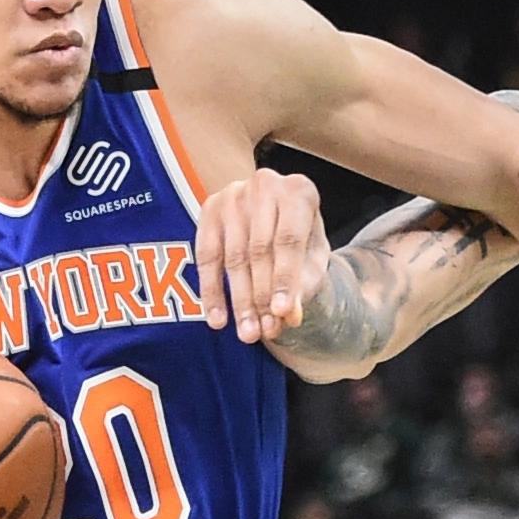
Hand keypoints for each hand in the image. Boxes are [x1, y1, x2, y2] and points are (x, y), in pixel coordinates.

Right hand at [194, 169, 331, 342]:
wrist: (277, 215)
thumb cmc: (301, 240)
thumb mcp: (312, 260)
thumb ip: (304, 284)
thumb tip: (288, 316)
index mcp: (299, 191)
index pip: (289, 241)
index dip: (285, 280)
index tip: (282, 315)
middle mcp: (265, 184)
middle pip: (260, 251)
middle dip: (261, 297)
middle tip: (263, 333)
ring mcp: (233, 193)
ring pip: (234, 257)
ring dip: (239, 301)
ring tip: (247, 334)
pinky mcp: (209, 207)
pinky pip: (207, 256)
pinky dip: (212, 291)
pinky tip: (217, 319)